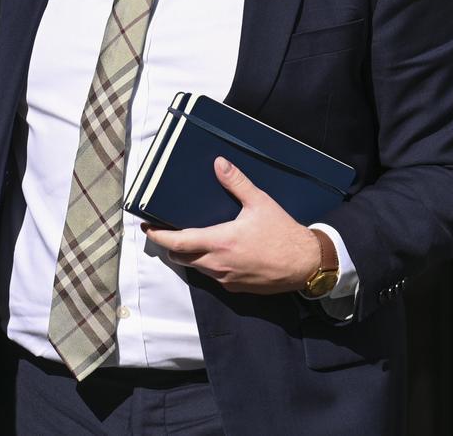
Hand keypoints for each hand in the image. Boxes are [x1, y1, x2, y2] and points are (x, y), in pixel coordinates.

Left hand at [143, 157, 322, 293]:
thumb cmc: (282, 233)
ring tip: (192, 238)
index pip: (177, 243)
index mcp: (219, 242)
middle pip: (182, 258)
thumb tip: (219, 163)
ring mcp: (226, 279)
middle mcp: (218, 265)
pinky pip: (214, 277)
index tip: (147, 227)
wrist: (305, 264)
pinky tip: (218, 252)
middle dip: (172, 245)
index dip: (158, 236)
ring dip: (191, 256)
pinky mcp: (237, 288)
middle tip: (168, 230)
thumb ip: (237, 182)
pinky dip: (209, 265)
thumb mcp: (259, 202)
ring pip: (197, 269)